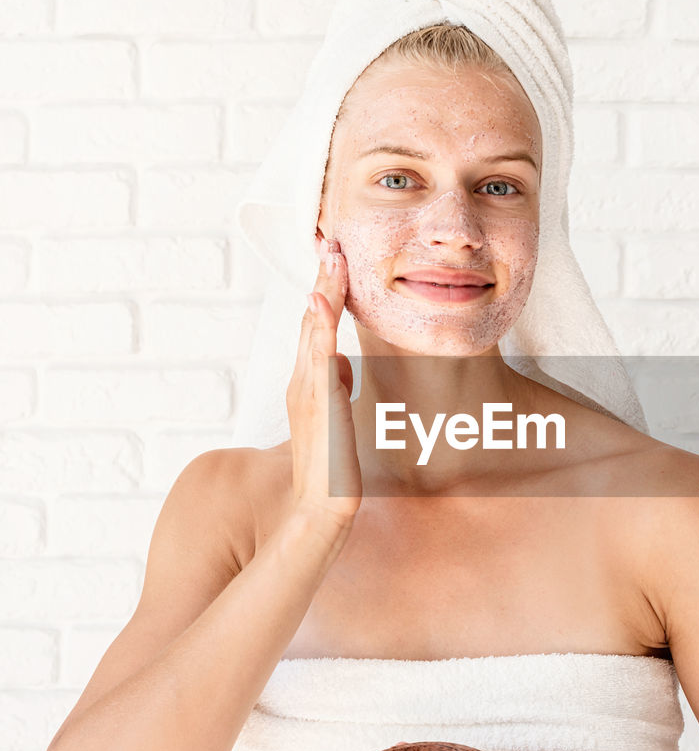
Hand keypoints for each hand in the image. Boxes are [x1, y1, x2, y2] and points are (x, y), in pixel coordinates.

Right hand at [286, 234, 361, 527]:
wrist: (320, 509)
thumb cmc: (330, 470)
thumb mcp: (337, 418)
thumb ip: (336, 387)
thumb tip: (344, 362)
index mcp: (308, 383)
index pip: (316, 327)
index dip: (324, 292)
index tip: (333, 258)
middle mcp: (303, 382)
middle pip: (312, 321)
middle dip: (322, 281)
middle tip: (329, 241)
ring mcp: (306, 392)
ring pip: (313, 332)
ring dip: (321, 292)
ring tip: (329, 257)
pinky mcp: (317, 404)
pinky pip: (317, 358)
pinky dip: (317, 329)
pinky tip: (320, 304)